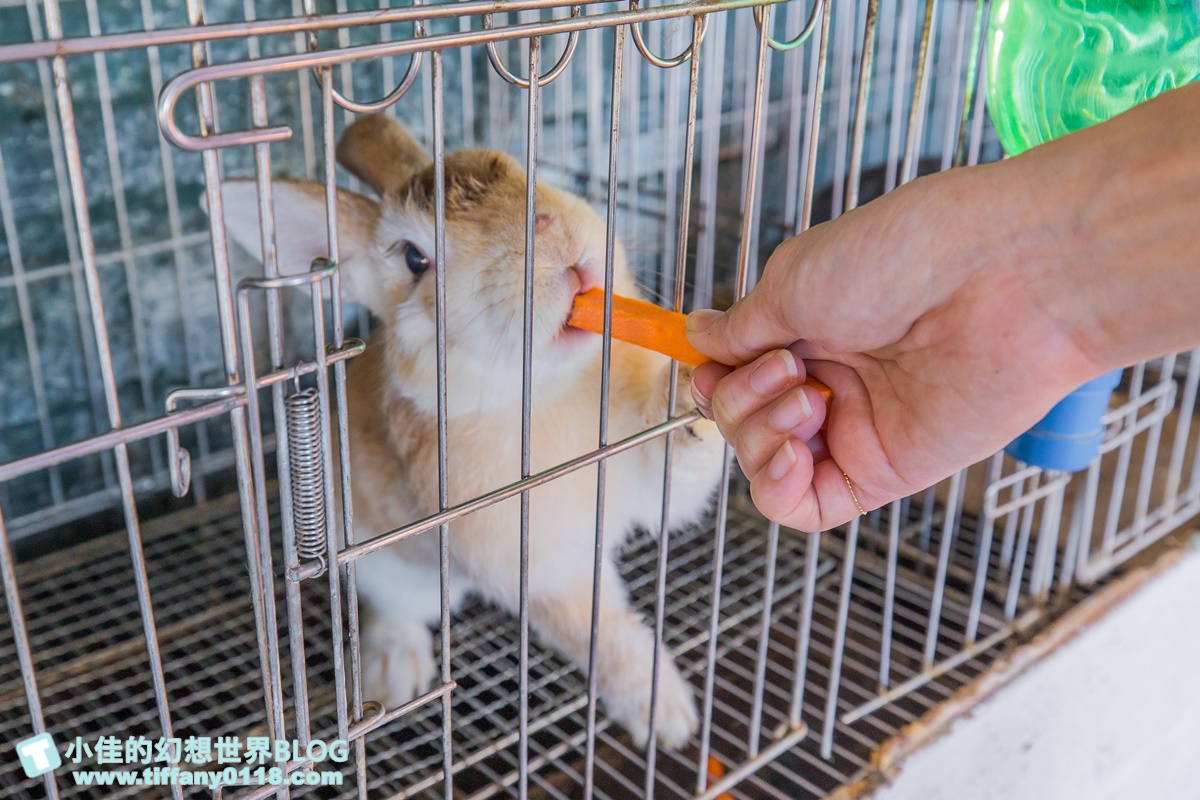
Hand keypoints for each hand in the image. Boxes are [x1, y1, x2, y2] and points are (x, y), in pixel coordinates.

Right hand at [686, 164, 1100, 531]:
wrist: (998, 281)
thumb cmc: (904, 257)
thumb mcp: (795, 279)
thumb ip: (741, 326)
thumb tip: (696, 334)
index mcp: (806, 324)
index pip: (733, 367)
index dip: (712, 371)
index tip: (708, 358)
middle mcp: (827, 375)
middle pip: (739, 417)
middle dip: (739, 395)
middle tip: (788, 363)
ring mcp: (851, 425)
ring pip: (761, 461)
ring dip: (759, 431)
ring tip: (806, 395)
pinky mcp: (879, 470)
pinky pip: (802, 506)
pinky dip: (776, 486)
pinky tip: (791, 454)